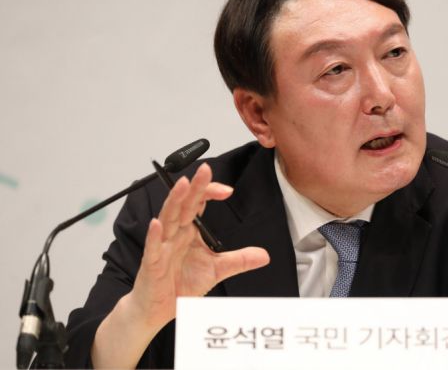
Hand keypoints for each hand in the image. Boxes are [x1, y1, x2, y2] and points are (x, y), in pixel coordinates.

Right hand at [130, 162, 269, 329]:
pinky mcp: (152, 264)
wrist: (158, 309)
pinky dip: (154, 235)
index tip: (228, 190)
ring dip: (174, 201)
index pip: (198, 203)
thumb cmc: (180, 284)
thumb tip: (264, 255)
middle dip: (195, 186)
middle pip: (184, 204)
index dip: (210, 193)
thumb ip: (239, 260)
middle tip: (205, 169)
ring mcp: (161, 247)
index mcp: (188, 231)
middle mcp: (174, 234)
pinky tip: (157, 224)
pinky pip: (153, 248)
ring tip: (183, 185)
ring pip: (167, 219)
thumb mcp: (216, 270)